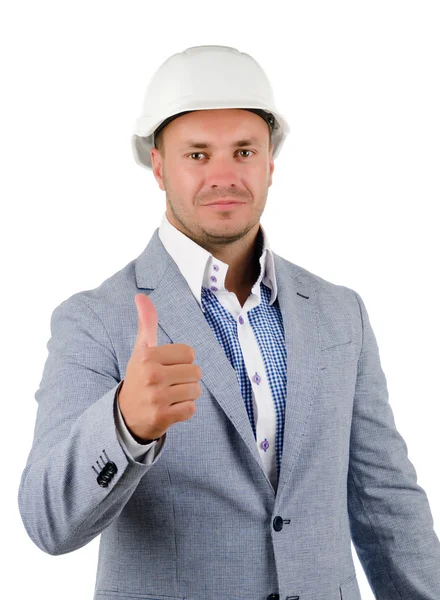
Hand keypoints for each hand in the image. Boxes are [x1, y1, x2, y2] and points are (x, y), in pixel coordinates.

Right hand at [117, 293, 202, 441]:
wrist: (125, 415)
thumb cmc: (139, 377)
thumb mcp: (141, 350)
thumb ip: (146, 323)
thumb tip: (141, 296)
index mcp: (147, 356)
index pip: (189, 353)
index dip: (182, 361)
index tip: (166, 367)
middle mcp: (151, 375)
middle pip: (196, 372)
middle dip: (187, 379)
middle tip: (168, 384)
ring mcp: (156, 397)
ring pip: (196, 391)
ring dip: (187, 395)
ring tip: (170, 396)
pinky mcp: (162, 417)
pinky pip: (191, 409)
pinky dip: (184, 410)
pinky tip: (170, 409)